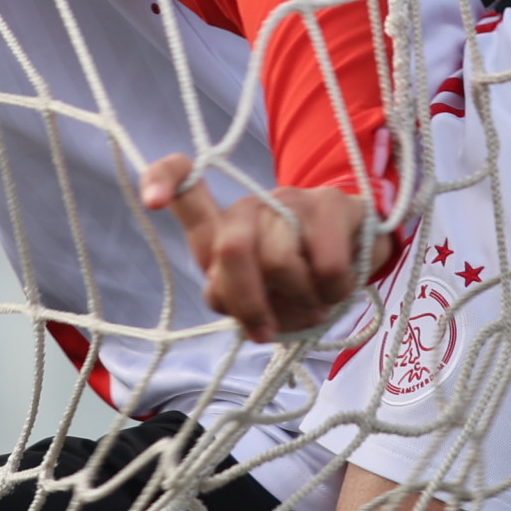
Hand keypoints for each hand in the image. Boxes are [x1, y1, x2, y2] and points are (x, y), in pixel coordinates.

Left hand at [140, 159, 397, 343]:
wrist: (358, 259)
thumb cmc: (295, 281)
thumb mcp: (255, 296)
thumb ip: (228, 295)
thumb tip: (223, 294)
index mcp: (224, 227)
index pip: (184, 182)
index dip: (163, 182)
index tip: (152, 201)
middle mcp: (252, 206)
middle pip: (231, 249)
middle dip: (249, 302)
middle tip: (267, 329)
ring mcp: (293, 199)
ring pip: (280, 263)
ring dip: (299, 303)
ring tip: (312, 304)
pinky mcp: (332, 204)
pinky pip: (325, 266)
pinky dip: (332, 294)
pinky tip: (336, 290)